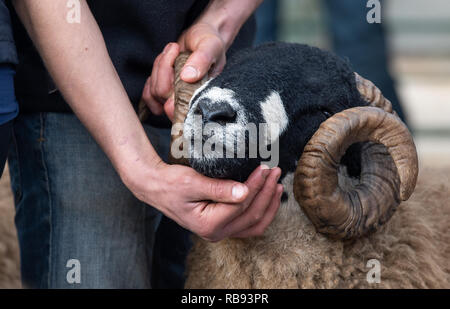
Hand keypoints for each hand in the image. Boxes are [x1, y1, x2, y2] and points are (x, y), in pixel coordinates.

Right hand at [124, 161, 282, 240]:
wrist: (156, 187)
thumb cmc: (171, 183)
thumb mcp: (192, 182)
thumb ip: (219, 188)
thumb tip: (245, 192)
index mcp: (208, 224)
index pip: (241, 204)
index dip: (256, 185)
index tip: (265, 167)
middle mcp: (215, 233)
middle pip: (251, 215)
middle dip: (266, 192)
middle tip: (275, 171)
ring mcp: (219, 232)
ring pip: (254, 224)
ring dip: (269, 204)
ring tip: (277, 184)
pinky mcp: (221, 226)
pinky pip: (248, 224)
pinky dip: (261, 211)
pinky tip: (268, 197)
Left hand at [140, 22, 226, 120]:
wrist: (202, 37)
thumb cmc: (210, 42)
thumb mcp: (210, 46)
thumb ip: (202, 60)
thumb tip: (187, 77)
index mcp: (202, 95)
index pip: (182, 108)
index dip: (173, 96)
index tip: (179, 69)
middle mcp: (188, 101)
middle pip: (163, 94)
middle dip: (164, 67)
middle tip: (176, 49)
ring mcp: (174, 99)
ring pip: (154, 92)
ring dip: (158, 67)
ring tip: (173, 52)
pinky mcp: (164, 95)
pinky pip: (149, 96)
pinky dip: (151, 78)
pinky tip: (163, 63)